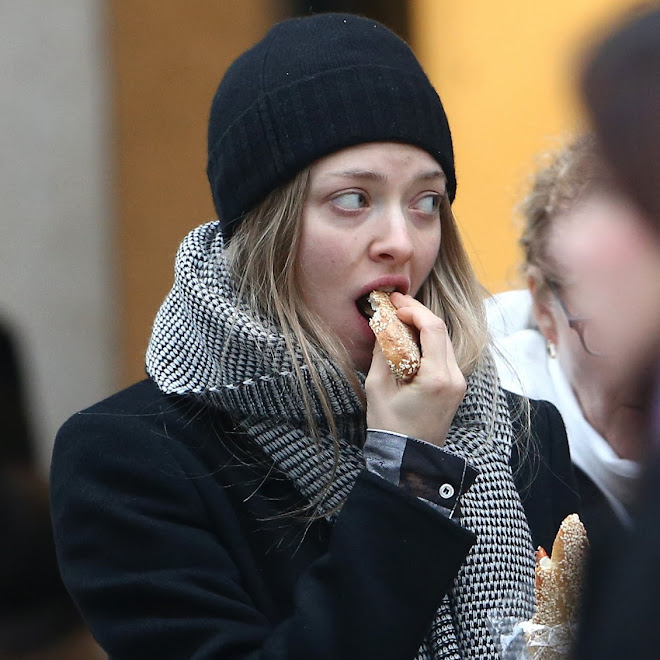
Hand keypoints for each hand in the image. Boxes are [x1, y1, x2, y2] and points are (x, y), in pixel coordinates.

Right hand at [365, 293, 465, 446]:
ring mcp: (458, 383)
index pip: (433, 329)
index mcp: (437, 377)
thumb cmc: (390, 427)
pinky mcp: (455, 387)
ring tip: (400, 318)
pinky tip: (410, 338)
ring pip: (444, 341)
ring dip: (424, 326)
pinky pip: (444, 355)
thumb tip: (383, 326)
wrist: (409, 460)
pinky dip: (428, 342)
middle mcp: (454, 378)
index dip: (414, 310)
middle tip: (396, 304)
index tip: (394, 304)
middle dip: (419, 314)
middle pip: (441, 331)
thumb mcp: (377, 387)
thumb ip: (382, 353)